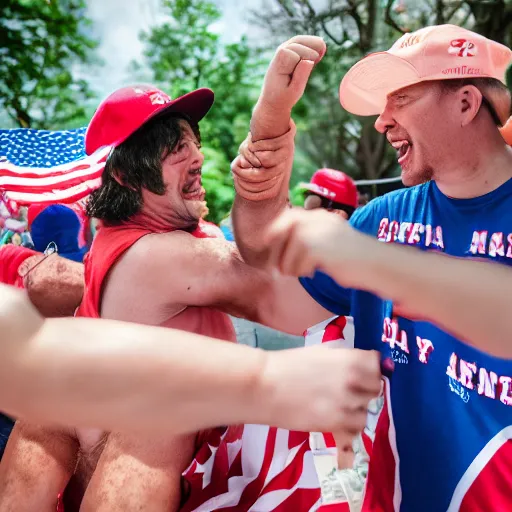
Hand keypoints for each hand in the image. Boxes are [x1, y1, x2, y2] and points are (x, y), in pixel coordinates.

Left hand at [259, 35, 325, 112]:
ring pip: (301, 39)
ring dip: (314, 45)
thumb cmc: (284, 97)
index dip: (307, 58)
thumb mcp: (294, 91)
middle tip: (318, 62)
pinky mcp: (288, 50)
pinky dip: (312, 45)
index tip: (309, 70)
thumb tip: (309, 60)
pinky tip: (319, 53)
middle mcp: (279, 53)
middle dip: (311, 50)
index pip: (297, 51)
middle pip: (299, 41)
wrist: (273, 99)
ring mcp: (283, 49)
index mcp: (279, 63)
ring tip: (321, 56)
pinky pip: (302, 41)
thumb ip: (301, 76)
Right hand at [260, 345, 380, 466]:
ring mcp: (347, 404)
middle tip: (347, 389)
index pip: (377, 365)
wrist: (264, 386)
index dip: (370, 368)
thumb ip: (343, 355)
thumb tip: (361, 361)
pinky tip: (334, 418)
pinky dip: (348, 424)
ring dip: (355, 408)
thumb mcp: (320, 351)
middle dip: (364, 388)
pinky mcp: (337, 424)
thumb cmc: (288, 364)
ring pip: (366, 409)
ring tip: (337, 405)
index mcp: (350, 359)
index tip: (361, 371)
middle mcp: (354, 380)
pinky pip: (355, 427)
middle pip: (375, 388)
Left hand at [264, 208, 368, 284]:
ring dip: (290, 266)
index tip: (267, 242)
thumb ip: (310, 236)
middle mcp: (318, 220)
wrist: (377, 264)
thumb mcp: (330, 239)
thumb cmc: (353, 257)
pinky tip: (313, 273)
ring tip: (302, 271)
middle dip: (277, 251)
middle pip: (283, 233)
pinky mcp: (319, 249)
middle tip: (280, 268)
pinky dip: (301, 271)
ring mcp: (318, 233)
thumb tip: (280, 243)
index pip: (288, 218)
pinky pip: (297, 264)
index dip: (275, 230)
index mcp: (320, 216)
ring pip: (288, 252)